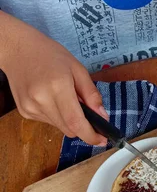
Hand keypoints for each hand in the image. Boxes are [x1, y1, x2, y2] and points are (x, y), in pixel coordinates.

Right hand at [1, 19, 107, 144]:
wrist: (18, 50)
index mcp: (58, 86)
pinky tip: (52, 99)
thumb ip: (91, 94)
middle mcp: (41, 100)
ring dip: (69, 120)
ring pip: (59, 127)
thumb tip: (103, 116)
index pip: (76, 121)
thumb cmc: (50, 55)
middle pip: (69, 129)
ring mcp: (30, 108)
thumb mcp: (77, 68)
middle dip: (83, 127)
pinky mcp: (24, 112)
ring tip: (66, 99)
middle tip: (90, 115)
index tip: (102, 141)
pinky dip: (57, 116)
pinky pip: (48, 122)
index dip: (91, 135)